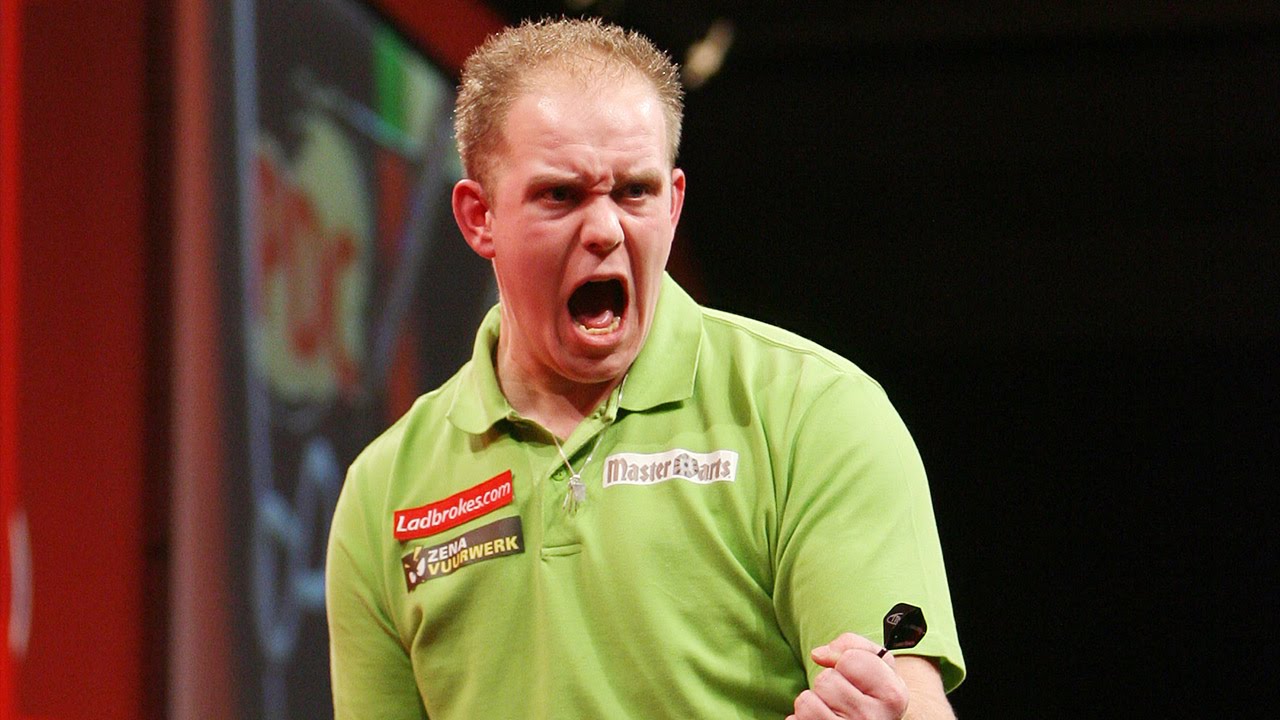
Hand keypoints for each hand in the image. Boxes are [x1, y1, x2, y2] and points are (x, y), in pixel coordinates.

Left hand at [786, 632, 908, 719]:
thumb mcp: (876, 664)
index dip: (845, 662)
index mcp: (891, 695)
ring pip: (807, 701)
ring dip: (814, 702)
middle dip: (829, 684)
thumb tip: (818, 654)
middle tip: (844, 699)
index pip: (849, 659)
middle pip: (825, 680)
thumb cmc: (872, 694)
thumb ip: (852, 645)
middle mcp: (872, 719)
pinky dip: (802, 719)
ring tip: (832, 711)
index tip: (855, 675)